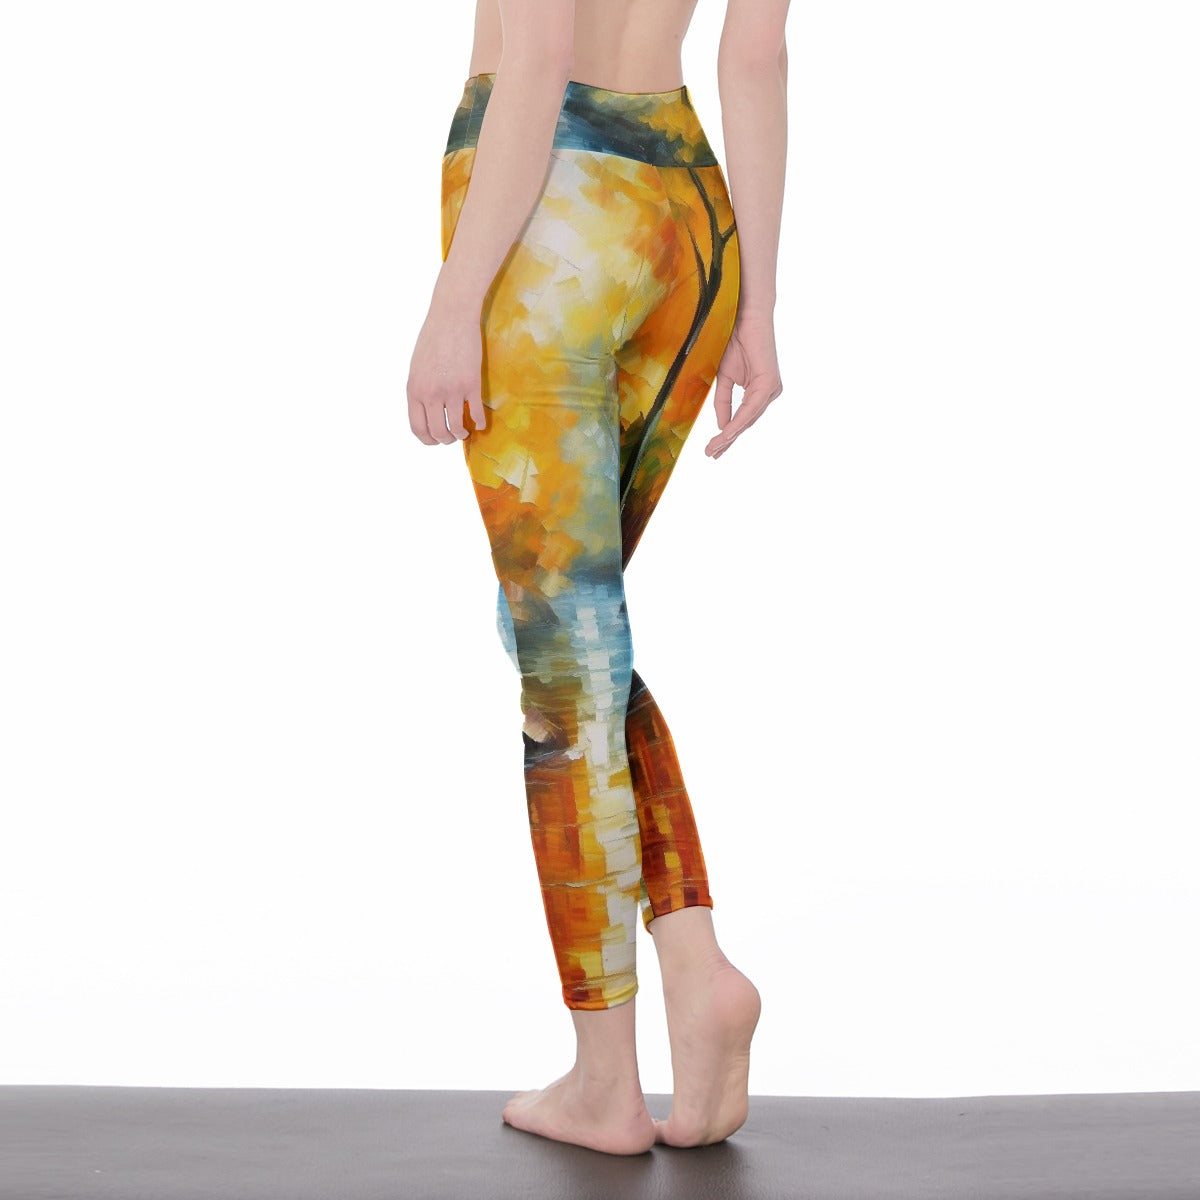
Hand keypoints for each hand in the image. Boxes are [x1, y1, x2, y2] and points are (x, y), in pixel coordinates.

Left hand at [407, 298, 486, 444]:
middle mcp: (431, 394)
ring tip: (465, 432)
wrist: (451, 317)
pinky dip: (480, 424)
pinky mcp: (471, 384)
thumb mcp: (416, 367)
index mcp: (414, 390)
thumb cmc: (433, 338)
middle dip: (445, 440)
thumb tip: (426, 412)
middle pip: (437, 432)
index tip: (435, 440)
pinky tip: (480, 424)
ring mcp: (452, 390)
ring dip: (461, 435)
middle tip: (452, 438)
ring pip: (456, 428)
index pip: (417, 428)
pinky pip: (476, 414)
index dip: (427, 440)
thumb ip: (420, 390)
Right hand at [705, 314, 782, 458]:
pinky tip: (727, 433)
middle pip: (746, 423)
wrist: (744, 317)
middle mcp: (769, 392)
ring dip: (731, 435)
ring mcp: (771, 389)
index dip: (728, 435)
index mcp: (759, 392)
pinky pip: (751, 408)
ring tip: (715, 447)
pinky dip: (738, 421)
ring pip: (749, 419)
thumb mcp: (724, 378)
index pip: (742, 419)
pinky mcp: (769, 383)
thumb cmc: (735, 341)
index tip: (713, 449)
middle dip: (728, 441)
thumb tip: (722, 427)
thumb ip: (724, 402)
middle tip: (712, 455)